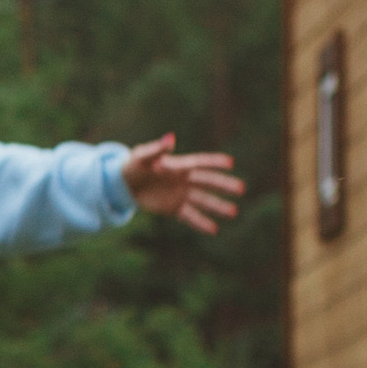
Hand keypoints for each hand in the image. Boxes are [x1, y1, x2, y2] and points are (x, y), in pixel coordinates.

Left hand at [122, 133, 243, 233]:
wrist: (124, 185)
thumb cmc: (134, 166)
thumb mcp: (142, 156)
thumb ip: (157, 150)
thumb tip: (171, 138)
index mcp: (179, 165)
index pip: (201, 163)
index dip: (215, 163)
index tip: (230, 163)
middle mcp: (184, 180)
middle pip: (208, 183)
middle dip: (224, 186)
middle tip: (242, 189)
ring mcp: (180, 195)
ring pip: (203, 201)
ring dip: (218, 206)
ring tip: (234, 212)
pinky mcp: (174, 209)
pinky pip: (190, 217)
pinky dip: (201, 223)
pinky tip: (214, 229)